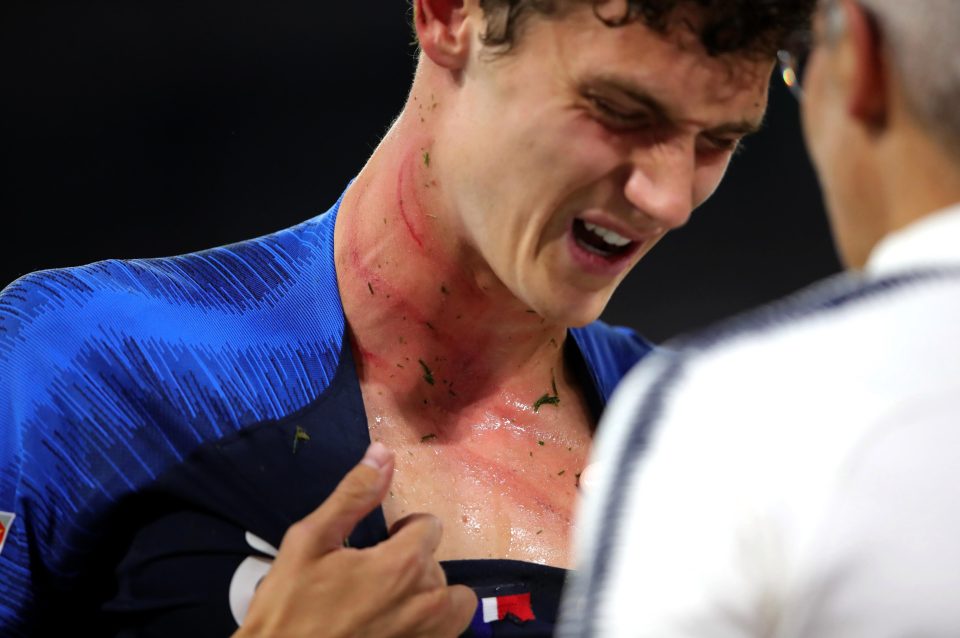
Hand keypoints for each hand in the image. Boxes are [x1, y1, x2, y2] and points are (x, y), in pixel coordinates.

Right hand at [234, 442, 476, 637]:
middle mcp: (427, 601)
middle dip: (411, 561)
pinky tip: (398, 623)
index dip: (405, 529)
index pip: (430, 526)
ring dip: (431, 594)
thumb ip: (354, 495)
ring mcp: (428, 636)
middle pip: (437, 563)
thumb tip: (383, 453)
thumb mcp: (310, 540)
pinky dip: (433, 624)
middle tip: (373, 575)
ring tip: (394, 600)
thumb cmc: (290, 605)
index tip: (379, 543)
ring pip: (453, 601)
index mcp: (403, 565)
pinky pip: (449, 632)